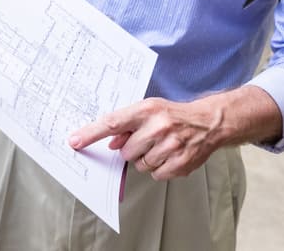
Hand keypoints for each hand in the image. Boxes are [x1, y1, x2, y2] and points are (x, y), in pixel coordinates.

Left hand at [69, 97, 224, 180]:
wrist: (209, 122)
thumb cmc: (175, 115)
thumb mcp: (150, 109)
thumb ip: (128, 124)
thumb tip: (110, 142)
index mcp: (147, 110)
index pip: (112, 122)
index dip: (91, 134)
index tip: (74, 141)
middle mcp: (158, 127)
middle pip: (126, 152)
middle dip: (133, 149)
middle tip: (148, 140)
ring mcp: (170, 146)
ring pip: (140, 165)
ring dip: (147, 159)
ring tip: (162, 146)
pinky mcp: (179, 163)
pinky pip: (156, 174)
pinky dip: (161, 168)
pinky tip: (170, 156)